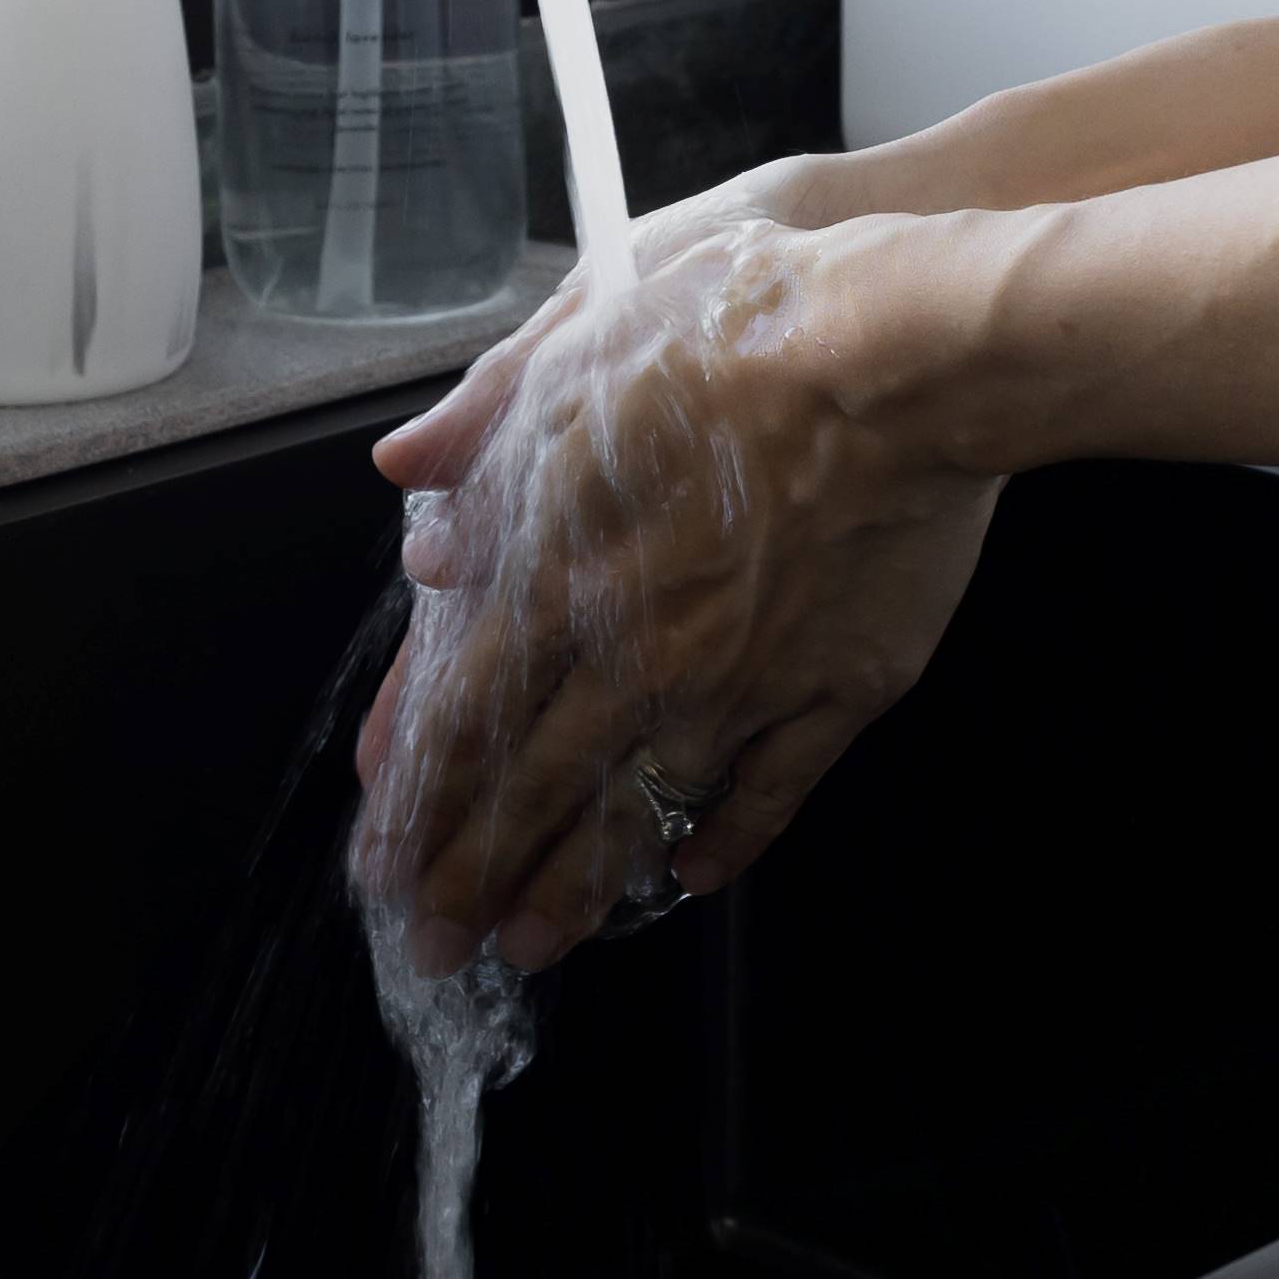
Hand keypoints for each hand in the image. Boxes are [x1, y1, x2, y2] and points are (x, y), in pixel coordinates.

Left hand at [350, 214, 1001, 971]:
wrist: (896, 359)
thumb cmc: (734, 332)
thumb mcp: (575, 339)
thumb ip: (483, 417)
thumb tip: (407, 479)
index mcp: (559, 568)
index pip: (461, 711)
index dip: (417, 793)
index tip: (382, 855)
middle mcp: (637, 648)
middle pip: (535, 785)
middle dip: (472, 875)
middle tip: (433, 942)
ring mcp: (741, 682)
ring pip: (638, 810)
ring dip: (576, 887)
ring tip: (531, 946)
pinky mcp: (838, 690)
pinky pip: (771, 791)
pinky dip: (725, 841)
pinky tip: (691, 877)